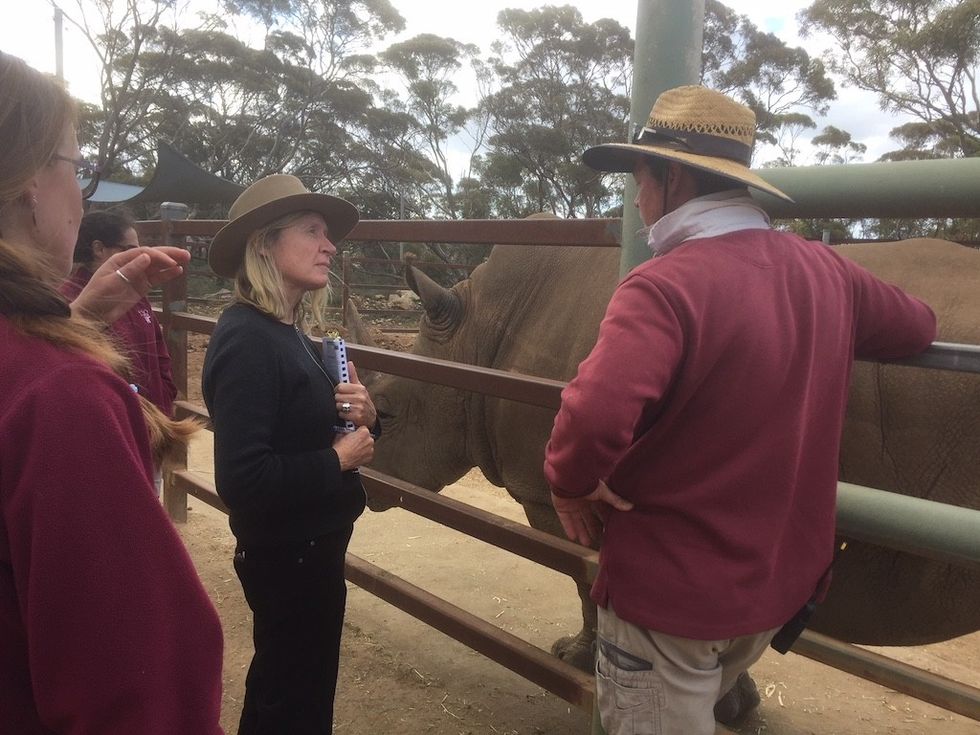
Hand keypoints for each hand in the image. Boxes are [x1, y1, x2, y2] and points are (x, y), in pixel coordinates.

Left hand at [69, 246, 190, 322]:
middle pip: (153, 257)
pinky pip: (156, 279)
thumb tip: (147, 256)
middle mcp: (131, 265)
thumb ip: (130, 270)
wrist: (93, 314)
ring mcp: (137, 276)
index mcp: (121, 260)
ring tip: (186, 260)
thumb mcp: (112, 282)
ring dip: (171, 263)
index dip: (159, 256)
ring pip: (157, 267)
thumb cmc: (97, 297)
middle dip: (169, 254)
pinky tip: (178, 271)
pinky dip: (166, 275)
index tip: (172, 262)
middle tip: (186, 254)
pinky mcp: (141, 287)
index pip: (144, 253)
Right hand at [333, 426, 373, 470]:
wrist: (340, 459)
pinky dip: (364, 455)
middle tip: (354, 442)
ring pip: (368, 446)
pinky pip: (368, 454)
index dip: (358, 431)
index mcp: (364, 432)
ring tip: (354, 450)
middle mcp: (369, 440)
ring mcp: (370, 450)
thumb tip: (349, 433)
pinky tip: (356, 455)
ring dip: (363, 447)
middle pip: (367, 437)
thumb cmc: (340, 448)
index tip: (355, 433)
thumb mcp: (342, 434)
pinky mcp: (369, 458)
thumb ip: (349, 432)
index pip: (364, 428)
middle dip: (361, 439)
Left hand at [334, 363, 376, 427]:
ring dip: (341, 409)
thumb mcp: (360, 388)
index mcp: (360, 388)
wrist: (371, 418)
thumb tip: (348, 363)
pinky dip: (343, 416)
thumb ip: (352, 375)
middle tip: (345, 402)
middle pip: (338, 396)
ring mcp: (359, 407)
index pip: (340, 387)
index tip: (342, 393)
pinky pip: (342, 414)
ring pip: (339, 406)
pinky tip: (348, 415)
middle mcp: (360, 397)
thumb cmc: (363, 402)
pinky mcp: (357, 416)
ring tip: (347, 408)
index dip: (338, 390)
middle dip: (339, 400)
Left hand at [550, 480, 632, 547]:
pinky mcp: (561, 507)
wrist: (569, 478)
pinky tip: (573, 538)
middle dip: (592, 529)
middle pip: (589, 518)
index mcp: (594, 497)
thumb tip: (631, 506)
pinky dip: (569, 528)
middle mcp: (583, 502)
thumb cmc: (588, 483)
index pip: (600, 511)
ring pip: (578, 521)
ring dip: (582, 532)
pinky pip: (565, 520)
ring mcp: (572, 505)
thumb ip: (615, 501)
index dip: (603, 521)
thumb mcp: (604, 493)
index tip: (608, 531)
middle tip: (597, 540)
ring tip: (586, 543)